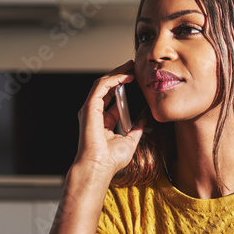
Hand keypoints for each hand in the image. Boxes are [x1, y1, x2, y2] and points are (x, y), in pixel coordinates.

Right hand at [73, 61, 147, 178]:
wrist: (99, 166)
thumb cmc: (110, 159)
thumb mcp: (130, 141)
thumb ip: (136, 129)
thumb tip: (143, 120)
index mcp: (103, 121)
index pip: (113, 98)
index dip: (124, 87)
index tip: (136, 80)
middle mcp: (95, 113)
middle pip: (108, 88)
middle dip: (120, 75)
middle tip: (133, 67)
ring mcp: (91, 109)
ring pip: (103, 84)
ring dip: (117, 73)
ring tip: (130, 66)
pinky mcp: (89, 107)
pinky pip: (101, 87)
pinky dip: (113, 79)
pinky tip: (125, 75)